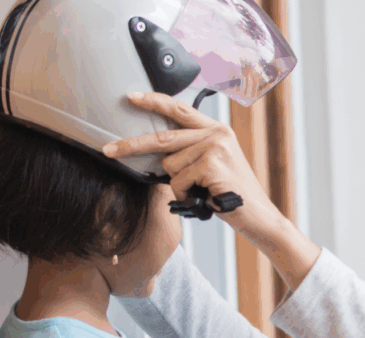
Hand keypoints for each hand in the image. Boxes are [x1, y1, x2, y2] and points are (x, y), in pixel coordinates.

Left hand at [101, 91, 281, 234]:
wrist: (257, 214)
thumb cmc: (230, 192)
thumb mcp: (213, 164)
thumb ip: (190, 152)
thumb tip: (157, 152)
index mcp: (216, 129)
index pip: (179, 109)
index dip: (153, 101)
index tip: (131, 97)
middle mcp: (216, 134)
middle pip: (163, 136)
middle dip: (131, 145)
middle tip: (108, 150)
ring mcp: (215, 147)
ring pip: (170, 164)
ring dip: (178, 183)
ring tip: (200, 190)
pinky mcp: (212, 164)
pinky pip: (179, 180)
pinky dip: (185, 193)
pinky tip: (204, 195)